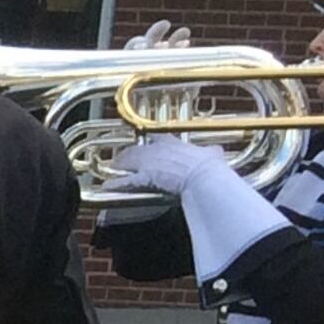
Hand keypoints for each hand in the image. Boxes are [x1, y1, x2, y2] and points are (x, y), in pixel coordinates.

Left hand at [96, 129, 231, 201]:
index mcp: (173, 141)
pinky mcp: (144, 177)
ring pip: (127, 161)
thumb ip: (211, 152)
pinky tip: (107, 187)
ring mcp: (148, 163)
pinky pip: (125, 181)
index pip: (156, 137)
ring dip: (119, 166)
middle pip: (136, 149)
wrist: (202, 176)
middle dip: (127, 155)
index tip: (147, 144)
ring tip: (113, 170)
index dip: (150, 141)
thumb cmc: (208, 166)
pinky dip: (115, 184)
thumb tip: (217, 151)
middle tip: (122, 160)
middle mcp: (156, 149)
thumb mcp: (212, 154)